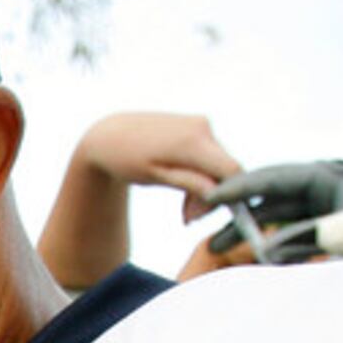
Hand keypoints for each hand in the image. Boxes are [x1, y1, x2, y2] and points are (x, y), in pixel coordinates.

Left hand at [70, 111, 241, 222]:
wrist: (110, 135)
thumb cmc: (127, 159)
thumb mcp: (157, 177)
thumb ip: (190, 184)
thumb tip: (218, 194)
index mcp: (193, 140)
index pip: (232, 170)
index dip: (231, 195)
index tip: (211, 214)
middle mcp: (202, 127)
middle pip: (226, 169)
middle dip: (213, 196)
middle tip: (188, 217)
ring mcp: (201, 125)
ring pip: (218, 165)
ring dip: (206, 188)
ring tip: (183, 209)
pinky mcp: (197, 127)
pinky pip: (210, 157)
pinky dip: (201, 175)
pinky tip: (182, 187)